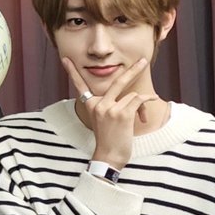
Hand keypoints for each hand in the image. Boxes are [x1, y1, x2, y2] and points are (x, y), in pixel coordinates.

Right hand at [63, 56, 155, 170]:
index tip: (65, 59)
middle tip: (143, 60)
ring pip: (131, 94)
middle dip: (133, 70)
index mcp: (90, 105)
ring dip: (140, 104)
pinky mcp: (122, 113)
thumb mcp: (103, 119)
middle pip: (117, 81)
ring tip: (140, 117)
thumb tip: (133, 95)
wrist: (109, 156)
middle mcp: (97, 104)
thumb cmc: (109, 139)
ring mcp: (109, 108)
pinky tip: (149, 108)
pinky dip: (147, 102)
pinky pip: (139, 100)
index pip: (79, 85)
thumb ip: (110, 105)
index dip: (72, 71)